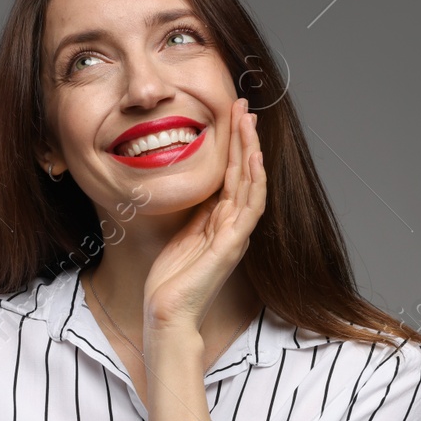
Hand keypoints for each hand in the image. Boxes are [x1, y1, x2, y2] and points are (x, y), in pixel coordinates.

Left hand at [143, 96, 265, 332]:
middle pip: (245, 173)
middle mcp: (234, 225)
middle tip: (243, 105)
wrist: (167, 315)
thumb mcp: (182, 235)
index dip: (234, 144)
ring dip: (251, 150)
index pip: (232, 175)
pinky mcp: (232, 246)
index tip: (233, 114)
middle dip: (245, 138)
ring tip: (249, 120)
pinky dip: (253, 181)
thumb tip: (197, 186)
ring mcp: (236, 235)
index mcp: (221, 222)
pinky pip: (248, 207)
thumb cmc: (171, 281)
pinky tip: (253, 158)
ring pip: (251, 184)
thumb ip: (194, 212)